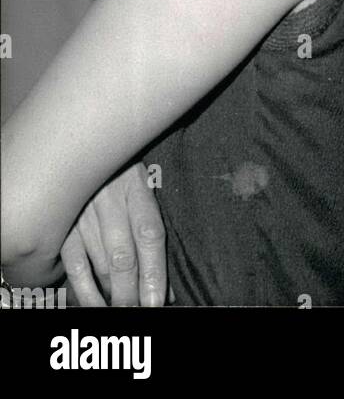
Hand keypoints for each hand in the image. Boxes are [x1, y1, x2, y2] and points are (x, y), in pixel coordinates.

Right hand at [60, 162, 167, 306]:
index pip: (150, 235)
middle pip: (123, 258)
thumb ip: (152, 233)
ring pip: (99, 266)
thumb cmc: (120, 172)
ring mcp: (83, 215)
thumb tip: (167, 287)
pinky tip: (96, 305)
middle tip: (140, 311)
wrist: (80, 143)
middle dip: (132, 293)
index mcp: (136, 187)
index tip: (159, 301)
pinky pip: (74, 267)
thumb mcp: (142, 185)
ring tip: (123, 310)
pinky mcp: (63, 227)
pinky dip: (85, 291)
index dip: (155, 272)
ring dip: (112, 295)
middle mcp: (110, 202)